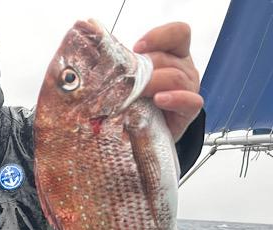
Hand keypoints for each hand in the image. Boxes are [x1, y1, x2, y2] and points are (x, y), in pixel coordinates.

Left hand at [133, 22, 203, 141]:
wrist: (147, 131)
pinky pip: (191, 101)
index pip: (178, 33)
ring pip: (176, 77)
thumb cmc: (138, 99)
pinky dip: (175, 98)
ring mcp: (189, 88)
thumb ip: (126, 65)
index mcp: (173, 54)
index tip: (136, 48)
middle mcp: (184, 68)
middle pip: (168, 58)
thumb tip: (103, 56)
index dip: (159, 36)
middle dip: (145, 68)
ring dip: (152, 83)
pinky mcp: (189, 111)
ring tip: (137, 92)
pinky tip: (159, 100)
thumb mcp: (132, 78)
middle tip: (126, 80)